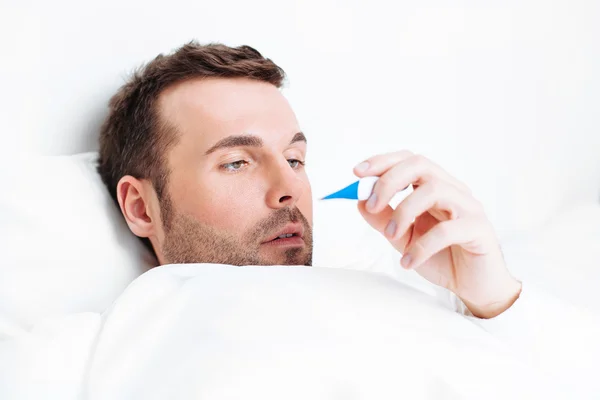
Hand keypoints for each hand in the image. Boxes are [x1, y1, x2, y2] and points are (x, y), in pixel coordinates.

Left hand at [354, 151, 521, 318]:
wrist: (472, 286)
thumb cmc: (441, 257)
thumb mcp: (403, 238)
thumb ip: (383, 220)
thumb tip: (360, 202)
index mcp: (435, 187)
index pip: (409, 161)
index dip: (383, 162)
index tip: (357, 173)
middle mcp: (453, 190)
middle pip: (421, 166)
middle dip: (390, 181)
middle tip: (372, 205)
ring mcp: (469, 207)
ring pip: (435, 190)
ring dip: (404, 211)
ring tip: (391, 235)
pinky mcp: (479, 230)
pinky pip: (448, 230)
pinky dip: (422, 246)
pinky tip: (408, 262)